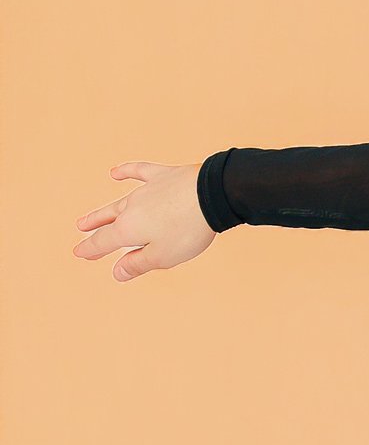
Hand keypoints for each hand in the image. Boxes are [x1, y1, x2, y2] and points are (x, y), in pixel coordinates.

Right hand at [73, 162, 214, 282]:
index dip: (90, 248)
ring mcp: (146, 190)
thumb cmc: (188, 229)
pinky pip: (139, 172)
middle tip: (81, 234)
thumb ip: (138, 264)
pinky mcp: (163, 176)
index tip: (79, 252)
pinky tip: (116, 172)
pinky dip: (127, 172)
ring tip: (91, 216)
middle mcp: (131, 208)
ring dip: (105, 210)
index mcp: (128, 230)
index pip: (103, 241)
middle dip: (95, 229)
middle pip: (108, 221)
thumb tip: (116, 273)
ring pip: (120, 201)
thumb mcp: (163, 256)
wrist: (212, 194)